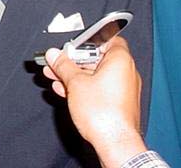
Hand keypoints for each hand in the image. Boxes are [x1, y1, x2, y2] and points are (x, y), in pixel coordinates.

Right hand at [43, 36, 146, 167]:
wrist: (114, 143)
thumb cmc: (104, 114)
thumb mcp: (75, 83)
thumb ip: (63, 65)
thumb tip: (55, 55)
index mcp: (120, 61)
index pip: (106, 39)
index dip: (87, 41)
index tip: (71, 46)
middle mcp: (126, 73)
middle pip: (96, 59)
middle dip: (74, 61)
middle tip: (57, 63)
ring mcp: (123, 89)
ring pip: (95, 75)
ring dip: (74, 75)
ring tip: (54, 76)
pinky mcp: (118, 104)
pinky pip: (98, 88)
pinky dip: (82, 87)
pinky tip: (64, 90)